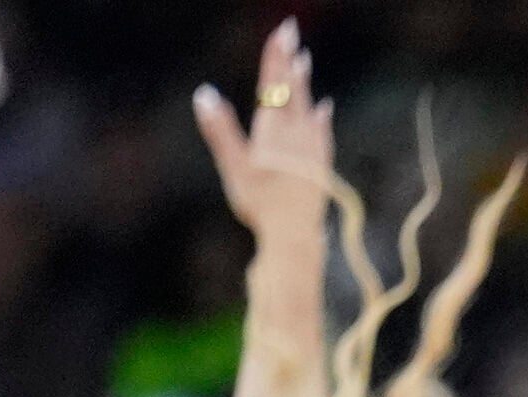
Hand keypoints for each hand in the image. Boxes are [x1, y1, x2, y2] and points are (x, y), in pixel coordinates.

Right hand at [194, 20, 331, 241]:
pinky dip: (321, 117)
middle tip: (292, 31)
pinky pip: (321, 133)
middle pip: (291, 89)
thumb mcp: (233, 167)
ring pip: (308, 107)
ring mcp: (311, 149)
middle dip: (290, 59)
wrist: (295, 234)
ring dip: (304, 83)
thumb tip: (204, 94)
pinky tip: (323, 109)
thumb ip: (220, 130)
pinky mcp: (321, 166)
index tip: (281, 32)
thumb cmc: (260, 204)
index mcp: (272, 130)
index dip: (275, 57)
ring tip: (305, 60)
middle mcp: (295, 134)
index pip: (272, 84)